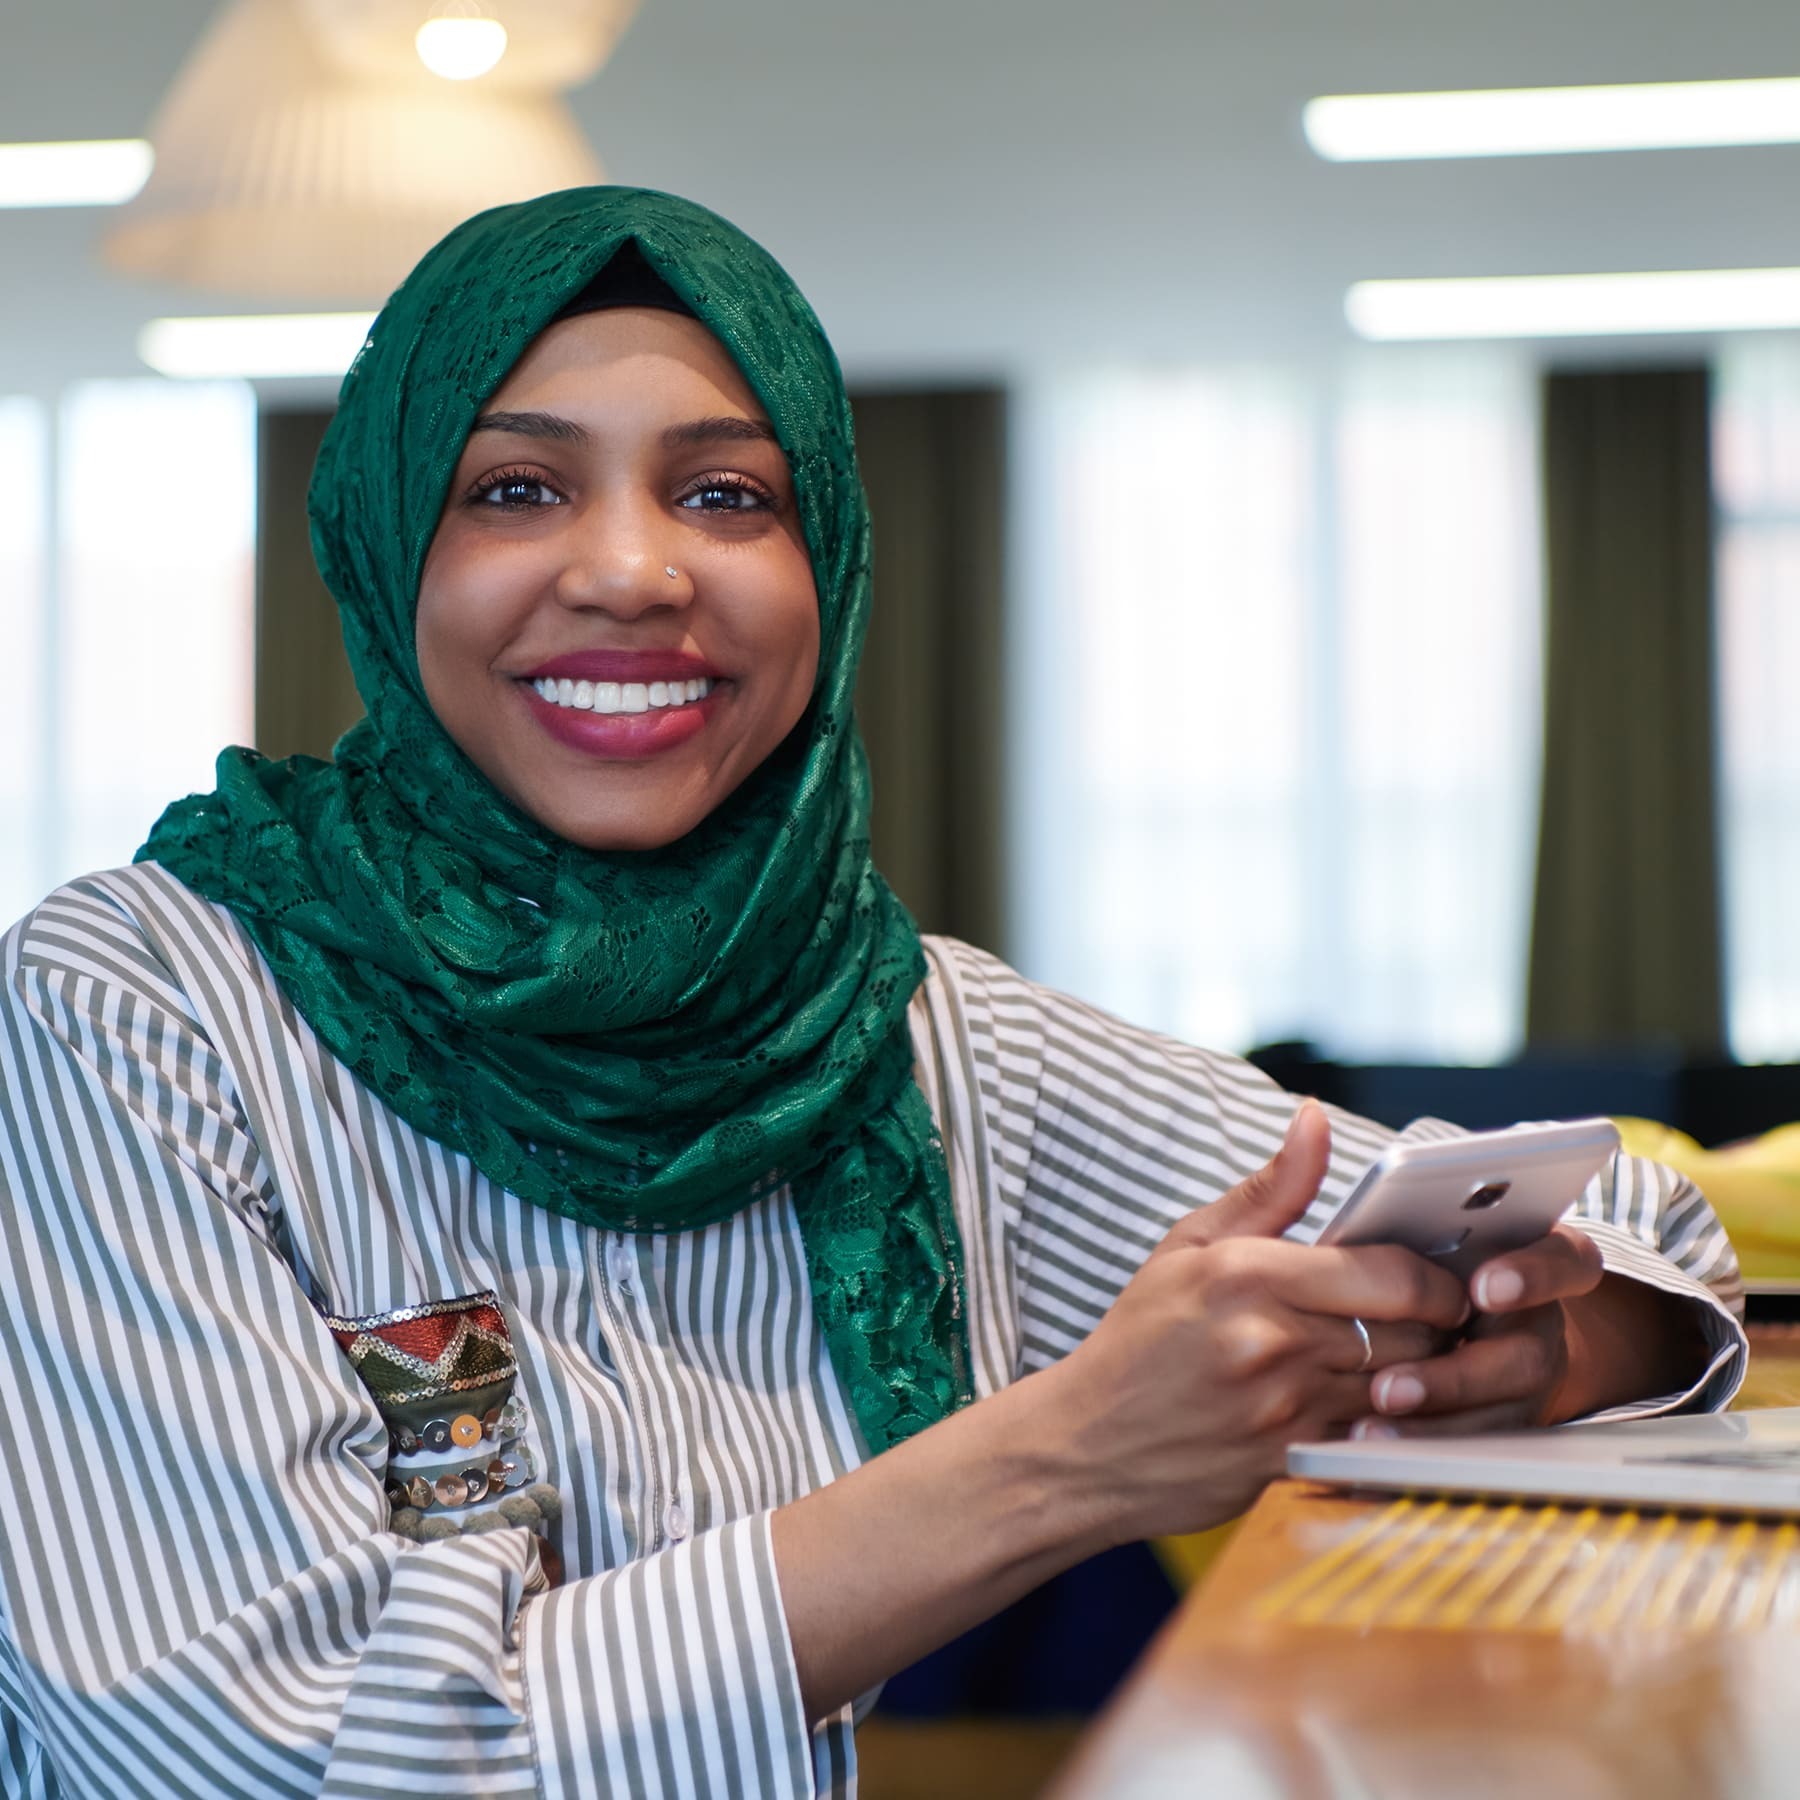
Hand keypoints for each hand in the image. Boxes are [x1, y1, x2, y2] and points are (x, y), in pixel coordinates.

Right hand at [1044, 1100, 1471, 1543]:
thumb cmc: (1142, 1337)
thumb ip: (1270, 1189)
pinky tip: (1393, 1410)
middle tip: (1454, 1319)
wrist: (1086, 1445)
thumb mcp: (1189, 1246)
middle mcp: (1271, 1341)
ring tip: (1432, 1360)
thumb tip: (1315, 1119)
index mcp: (1247, 1274)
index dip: (1438, 1276)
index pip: (1390, 1272)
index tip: (1444, 1276)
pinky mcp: (1292, 1462)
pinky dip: (1399, 1424)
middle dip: (1446, 1325)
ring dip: (1431, 1376)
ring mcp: (1284, 1409)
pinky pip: (1380, 1440)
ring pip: (1406, 1389)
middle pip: (1413, 1332)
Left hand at [1354, 1224, 1605, 1436]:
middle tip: (1390, 1388)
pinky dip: (1423, 1447)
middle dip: (1454, 1378)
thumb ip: (1423, 1237)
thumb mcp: (1446, 1235)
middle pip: (1525, 1358)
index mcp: (1541, 1262)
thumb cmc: (1446, 1257)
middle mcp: (1543, 1328)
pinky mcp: (1509, 1425)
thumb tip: (1360, 1244)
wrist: (1483, 1314)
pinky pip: (1476, 1448)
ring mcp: (1529, 1384)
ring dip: (1431, 1427)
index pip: (1567, 1261)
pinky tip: (1374, 1445)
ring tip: (1371, 1430)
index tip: (1486, 1287)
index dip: (1534, 1275)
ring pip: (1501, 1417)